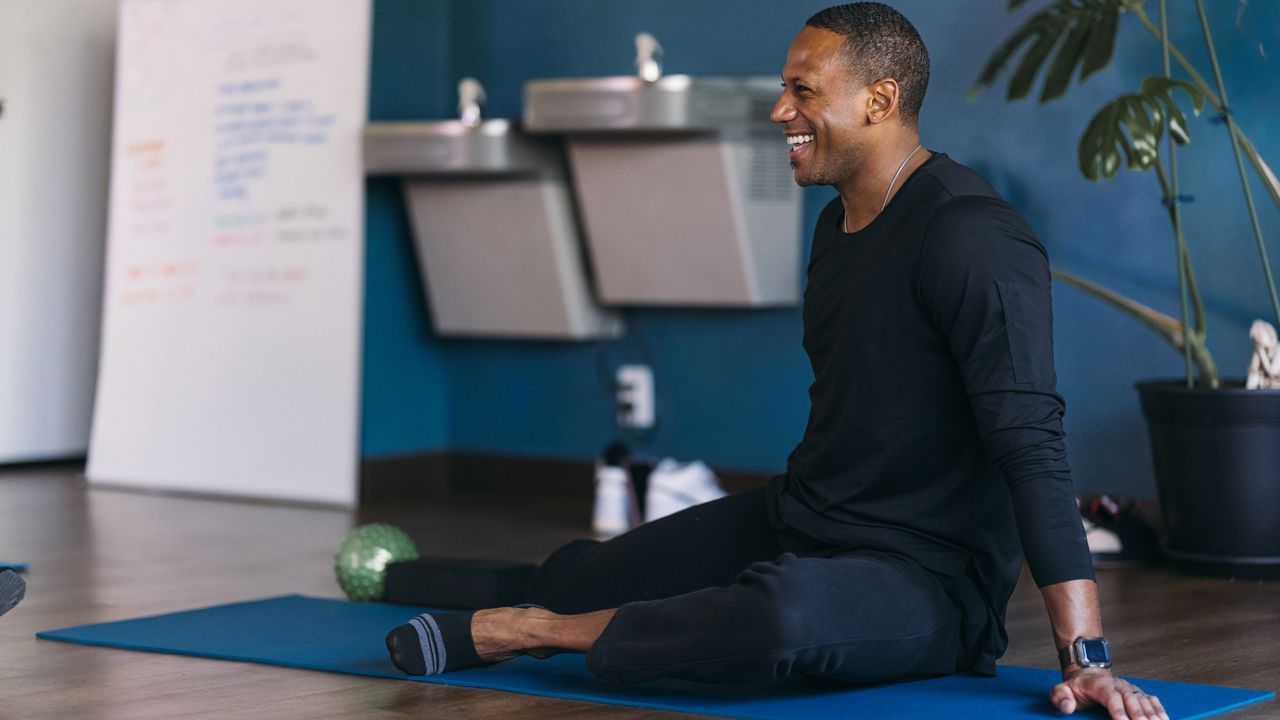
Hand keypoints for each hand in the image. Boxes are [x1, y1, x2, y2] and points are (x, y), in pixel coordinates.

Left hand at [1051, 667, 1167, 719]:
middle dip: (1139, 716)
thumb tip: (1067, 707)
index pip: (1111, 697)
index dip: (1118, 710)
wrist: (1087, 675)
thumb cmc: (1076, 688)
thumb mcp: (1061, 689)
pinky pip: (1152, 701)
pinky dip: (1159, 711)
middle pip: (1131, 700)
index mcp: (1099, 685)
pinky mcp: (1138, 693)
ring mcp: (1130, 688)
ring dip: (1152, 715)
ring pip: (1143, 700)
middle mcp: (1118, 685)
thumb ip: (1060, 697)